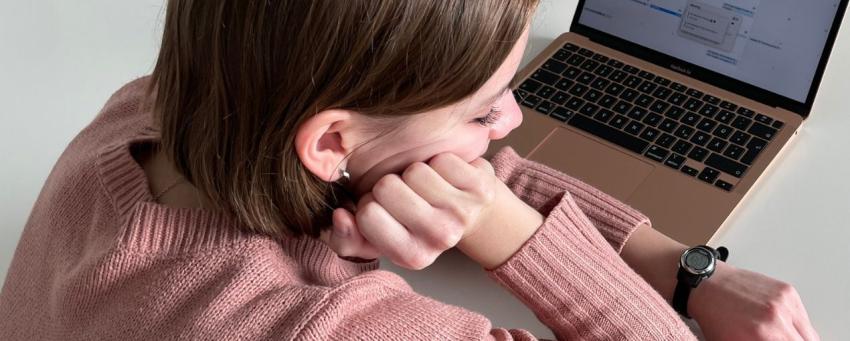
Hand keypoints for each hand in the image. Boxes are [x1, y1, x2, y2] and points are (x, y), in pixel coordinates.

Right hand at [320, 152, 509, 269]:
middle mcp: (440, 238)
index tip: (385, 212)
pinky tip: (446, 180)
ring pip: (413, 170)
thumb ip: (347, 237)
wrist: (473, 217)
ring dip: (415, 174)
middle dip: (390, 186)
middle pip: (386, 186)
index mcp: (412, 256)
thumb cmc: (416, 225)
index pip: (366, 214)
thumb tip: (340, 215)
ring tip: (427, 190)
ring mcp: (463, 212)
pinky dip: (439, 163)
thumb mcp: (378, 240)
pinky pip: (441, 159)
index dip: (369, 205)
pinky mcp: (480, 187)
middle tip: (407, 198)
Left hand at [690, 262, 819, 340]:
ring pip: (810, 334)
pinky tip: (781, 325)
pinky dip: (797, 324)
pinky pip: (804, 316)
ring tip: (782, 337)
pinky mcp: (787, 291)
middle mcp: (777, 317)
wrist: (706, 284)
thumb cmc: (713, 315)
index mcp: (762, 336)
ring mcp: (784, 302)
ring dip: (799, 339)